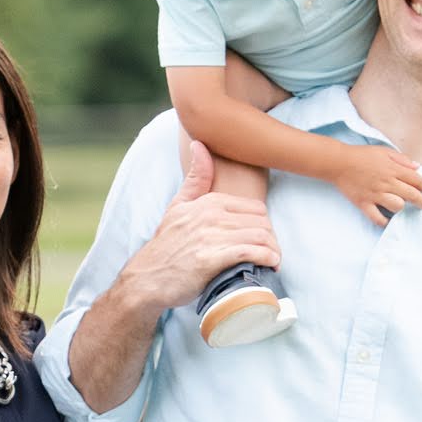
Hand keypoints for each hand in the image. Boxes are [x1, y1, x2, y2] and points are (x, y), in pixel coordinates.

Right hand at [125, 144, 279, 311]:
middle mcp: (211, 215)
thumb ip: (195, 178)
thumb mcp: (178, 206)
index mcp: (209, 202)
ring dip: (273, 251)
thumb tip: (199, 145)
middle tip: (271, 253)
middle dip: (272, 239)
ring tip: (273, 262)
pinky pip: (250, 252)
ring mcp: (210, 236)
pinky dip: (266, 258)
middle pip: (262, 222)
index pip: (256, 208)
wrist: (147, 277)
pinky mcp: (211, 259)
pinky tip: (269, 265)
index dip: (265, 225)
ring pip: (260, 236)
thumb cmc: (167, 245)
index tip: (264, 240)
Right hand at [327, 139, 421, 225]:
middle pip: (412, 195)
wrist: (339, 163)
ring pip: (398, 206)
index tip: (421, 188)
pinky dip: (383, 221)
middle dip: (421, 201)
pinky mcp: (364, 203)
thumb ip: (402, 159)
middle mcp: (387, 183)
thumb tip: (417, 167)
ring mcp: (375, 195)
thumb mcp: (384, 151)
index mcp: (393, 169)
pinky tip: (386, 219)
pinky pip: (377, 218)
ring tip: (399, 206)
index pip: (416, 180)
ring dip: (401, 207)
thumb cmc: (361, 155)